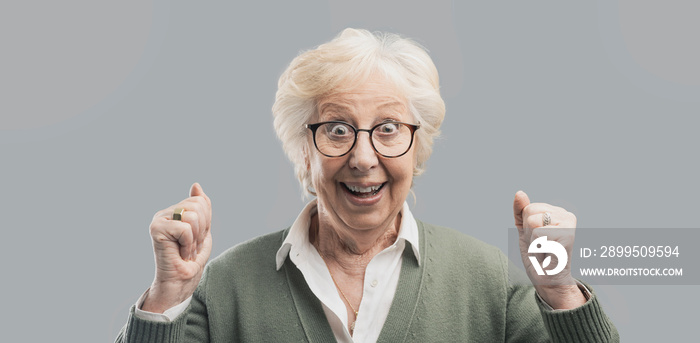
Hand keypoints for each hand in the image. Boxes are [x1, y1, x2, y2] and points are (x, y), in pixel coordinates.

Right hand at [142, 182, 212, 312]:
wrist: (180, 282)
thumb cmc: (191, 260)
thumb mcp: (202, 230)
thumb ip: (201, 207)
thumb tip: (196, 185)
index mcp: (175, 211)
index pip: (201, 202)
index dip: (206, 223)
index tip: (196, 239)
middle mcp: (164, 213)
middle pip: (198, 206)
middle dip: (201, 230)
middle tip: (190, 246)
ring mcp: (159, 220)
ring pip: (193, 216)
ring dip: (195, 239)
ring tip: (185, 250)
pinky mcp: (156, 229)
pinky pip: (185, 228)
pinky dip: (188, 244)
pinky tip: (179, 253)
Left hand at [513, 190, 584, 308]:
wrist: (548, 280)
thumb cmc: (538, 256)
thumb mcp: (525, 231)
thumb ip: (521, 211)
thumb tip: (519, 193)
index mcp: (557, 212)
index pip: (528, 208)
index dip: (526, 227)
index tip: (537, 239)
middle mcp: (565, 215)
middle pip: (530, 212)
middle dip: (529, 232)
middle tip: (541, 246)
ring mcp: (568, 224)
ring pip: (533, 222)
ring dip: (533, 241)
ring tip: (544, 249)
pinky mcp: (568, 235)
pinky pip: (539, 234)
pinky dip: (538, 247)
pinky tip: (549, 253)